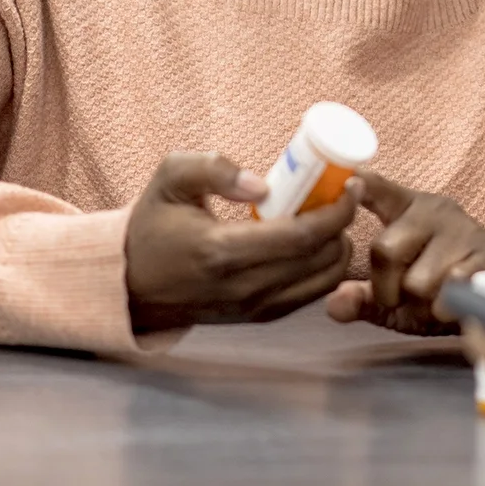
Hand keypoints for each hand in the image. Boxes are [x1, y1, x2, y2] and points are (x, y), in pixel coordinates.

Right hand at [124, 151, 357, 333]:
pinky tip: (315, 239)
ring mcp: (255, 307)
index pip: (302, 236)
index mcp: (222, 251)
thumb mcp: (169, 179)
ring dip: (339, 245)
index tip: (351, 184)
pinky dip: (325, 266)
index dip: (338, 210)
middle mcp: (244, 287)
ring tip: (329, 215)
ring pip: (325, 279)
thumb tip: (264, 185)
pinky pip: (311, 292)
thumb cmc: (154, 225)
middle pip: (322, 258)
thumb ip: (213, 168)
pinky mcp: (261, 317)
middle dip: (344, 222)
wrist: (133, 285)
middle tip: (344, 193)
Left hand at [324, 172, 484, 334]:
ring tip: (435, 300)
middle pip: (385, 249)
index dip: (361, 184)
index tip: (350, 178)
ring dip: (422, 305)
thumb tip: (335, 302)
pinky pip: (450, 291)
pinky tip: (454, 306)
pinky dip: (446, 310)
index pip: (379, 189)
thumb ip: (361, 300)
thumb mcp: (395, 299)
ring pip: (417, 281)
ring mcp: (464, 230)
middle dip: (389, 288)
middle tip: (405, 297)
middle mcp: (435, 211)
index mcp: (408, 210)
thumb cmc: (440, 290)